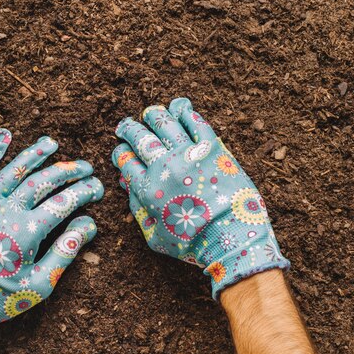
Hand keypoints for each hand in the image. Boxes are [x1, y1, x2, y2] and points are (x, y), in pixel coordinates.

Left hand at [0, 129, 103, 351]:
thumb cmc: (0, 298)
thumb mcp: (40, 284)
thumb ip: (65, 252)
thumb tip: (89, 225)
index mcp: (25, 233)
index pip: (62, 203)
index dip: (83, 192)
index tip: (97, 188)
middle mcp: (5, 213)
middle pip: (42, 182)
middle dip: (67, 171)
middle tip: (86, 167)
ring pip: (14, 171)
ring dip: (34, 154)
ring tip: (52, 143)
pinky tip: (3, 136)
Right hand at [112, 97, 288, 298]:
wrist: (233, 240)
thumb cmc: (193, 244)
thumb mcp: (155, 237)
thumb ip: (137, 210)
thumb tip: (126, 184)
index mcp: (147, 190)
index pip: (125, 161)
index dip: (120, 153)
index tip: (122, 151)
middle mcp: (164, 168)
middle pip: (139, 138)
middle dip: (129, 129)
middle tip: (126, 127)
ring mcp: (188, 155)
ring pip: (164, 123)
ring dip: (154, 115)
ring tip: (150, 113)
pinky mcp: (212, 148)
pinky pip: (195, 123)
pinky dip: (184, 112)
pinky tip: (178, 108)